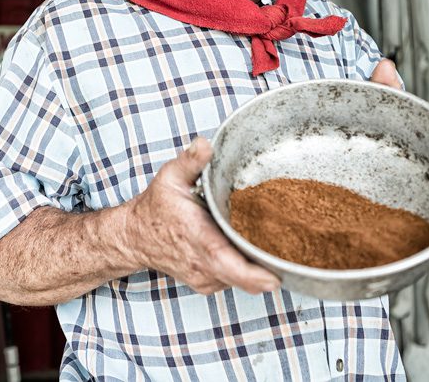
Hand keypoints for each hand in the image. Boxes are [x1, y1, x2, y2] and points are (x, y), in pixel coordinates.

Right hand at [125, 137, 280, 295]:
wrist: (135, 238)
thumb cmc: (156, 207)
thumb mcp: (170, 177)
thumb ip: (191, 161)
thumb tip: (206, 145)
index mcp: (194, 234)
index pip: (221, 258)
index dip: (249, 272)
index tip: (273, 277)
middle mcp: (200, 262)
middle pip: (239, 277)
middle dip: (268, 272)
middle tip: (292, 259)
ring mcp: (204, 277)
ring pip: (240, 280)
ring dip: (258, 267)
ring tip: (274, 245)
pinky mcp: (208, 284)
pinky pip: (234, 281)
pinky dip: (247, 269)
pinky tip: (251, 249)